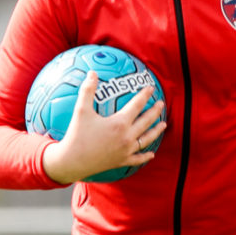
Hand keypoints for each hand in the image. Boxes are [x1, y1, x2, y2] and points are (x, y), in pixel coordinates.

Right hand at [41, 72, 167, 184]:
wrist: (72, 162)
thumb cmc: (76, 135)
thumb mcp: (81, 110)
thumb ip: (87, 90)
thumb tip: (92, 72)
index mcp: (119, 123)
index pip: (137, 105)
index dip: (145, 95)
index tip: (151, 88)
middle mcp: (127, 137)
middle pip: (146, 121)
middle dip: (155, 111)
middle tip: (161, 103)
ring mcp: (126, 151)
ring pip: (146, 140)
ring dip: (156, 131)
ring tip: (163, 125)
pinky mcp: (121, 161)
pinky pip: (137, 159)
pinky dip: (145, 156)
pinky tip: (152, 154)